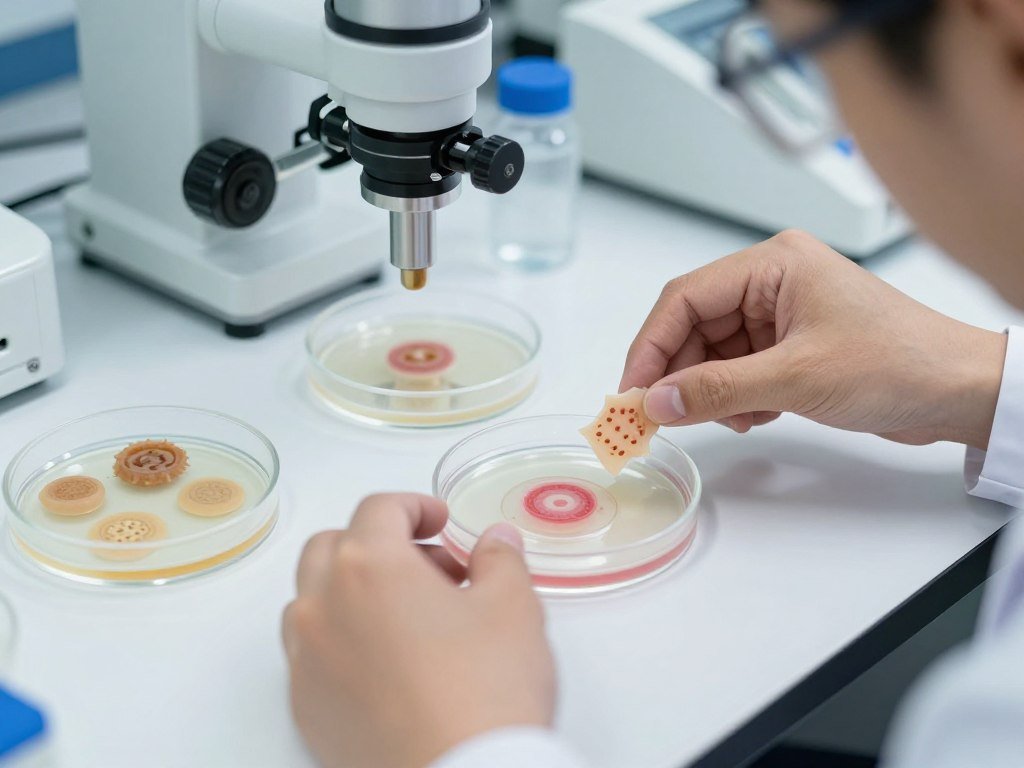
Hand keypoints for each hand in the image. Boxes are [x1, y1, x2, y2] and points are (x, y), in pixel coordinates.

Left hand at [283, 494, 554, 767]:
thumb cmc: (485, 692)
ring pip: (311, 599)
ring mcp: (305, 659)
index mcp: (369, 566)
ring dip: (351, 590)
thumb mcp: (513, 608)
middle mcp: (322, 606)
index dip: (416, 507)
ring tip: (406, 616)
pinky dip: (339, 640)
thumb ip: (500, 559)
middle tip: (430, 569)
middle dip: (379, 544)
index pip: (380, 509)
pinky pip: (309, 654)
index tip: (440, 522)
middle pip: (333, 546)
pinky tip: (386, 663)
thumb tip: (494, 541)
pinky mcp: (304, 707)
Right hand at [621, 230, 1006, 449]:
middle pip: (695, 326)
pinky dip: (735, 397)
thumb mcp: (796, 379)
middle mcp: (773, 283)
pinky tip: (755, 417)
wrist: (960, 392)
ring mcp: (783, 315)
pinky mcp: (793, 346)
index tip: (631, 391)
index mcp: (773, 264)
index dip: (650, 346)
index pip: (686, 298)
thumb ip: (718, 390)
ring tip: (726, 419)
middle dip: (679, 373)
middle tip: (658, 416)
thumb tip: (657, 401)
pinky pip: (740, 370)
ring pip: (715, 353)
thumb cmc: (897, 364)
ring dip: (711, 391)